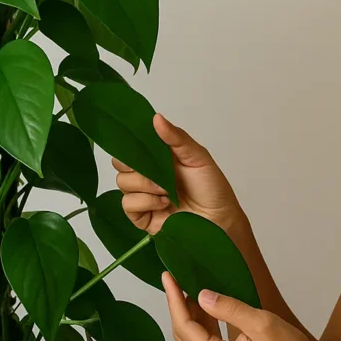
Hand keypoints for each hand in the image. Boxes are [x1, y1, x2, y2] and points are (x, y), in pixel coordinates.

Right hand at [112, 113, 244, 235]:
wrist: (219, 222)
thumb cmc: (213, 189)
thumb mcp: (198, 157)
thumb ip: (177, 138)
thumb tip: (156, 118)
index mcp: (159, 158)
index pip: (132, 146)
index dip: (131, 144)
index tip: (138, 143)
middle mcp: (148, 175)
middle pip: (121, 164)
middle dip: (136, 165)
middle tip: (158, 172)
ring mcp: (143, 196)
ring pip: (123, 182)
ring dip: (145, 184)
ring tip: (168, 191)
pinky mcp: (141, 216)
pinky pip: (128, 204)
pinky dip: (145, 201)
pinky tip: (164, 204)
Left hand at [162, 271, 332, 340]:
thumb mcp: (262, 323)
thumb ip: (229, 309)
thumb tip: (202, 295)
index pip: (185, 328)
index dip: (174, 300)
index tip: (169, 276)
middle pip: (183, 336)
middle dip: (177, 306)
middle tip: (176, 278)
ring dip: (189, 315)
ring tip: (188, 287)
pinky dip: (202, 325)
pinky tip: (205, 307)